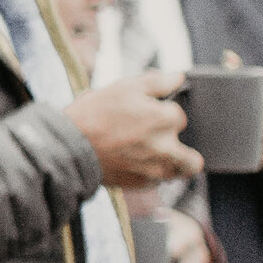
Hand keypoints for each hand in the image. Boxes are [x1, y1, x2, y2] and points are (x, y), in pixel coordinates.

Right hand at [65, 68, 202, 188]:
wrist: (68, 148)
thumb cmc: (93, 115)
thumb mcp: (124, 87)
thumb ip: (157, 82)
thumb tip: (178, 78)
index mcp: (166, 120)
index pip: (180, 117)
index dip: (164, 113)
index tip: (148, 114)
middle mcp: (167, 148)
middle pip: (194, 157)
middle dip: (184, 149)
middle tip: (164, 142)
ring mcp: (154, 170)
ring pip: (178, 173)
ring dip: (171, 164)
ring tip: (152, 156)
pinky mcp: (140, 185)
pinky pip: (155, 182)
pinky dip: (149, 173)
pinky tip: (132, 163)